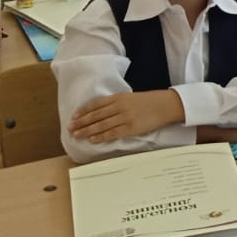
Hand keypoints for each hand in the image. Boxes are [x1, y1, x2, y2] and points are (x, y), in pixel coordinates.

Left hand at [69, 89, 183, 142]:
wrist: (166, 105)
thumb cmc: (149, 101)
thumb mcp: (131, 98)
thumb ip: (117, 103)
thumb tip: (101, 112)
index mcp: (119, 97)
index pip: (96, 104)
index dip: (84, 111)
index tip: (74, 116)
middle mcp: (120, 106)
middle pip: (96, 115)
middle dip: (82, 122)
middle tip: (70, 128)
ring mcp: (125, 117)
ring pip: (101, 125)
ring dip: (87, 130)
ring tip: (77, 135)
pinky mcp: (131, 128)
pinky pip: (112, 133)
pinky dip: (101, 136)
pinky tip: (93, 139)